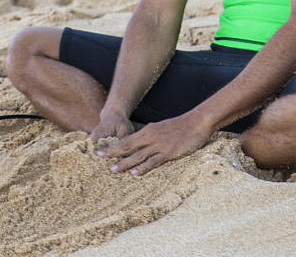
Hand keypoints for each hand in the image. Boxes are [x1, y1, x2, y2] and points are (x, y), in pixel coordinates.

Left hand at [94, 113, 208, 175]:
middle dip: (113, 152)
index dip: (113, 146)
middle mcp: (150, 137)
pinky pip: (153, 161)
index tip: (101, 151)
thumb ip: (152, 136)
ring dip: (124, 163)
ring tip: (113, 170)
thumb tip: (142, 145)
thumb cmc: (180, 127)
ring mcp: (159, 144)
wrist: (196, 122)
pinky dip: (143, 167)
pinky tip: (135, 173)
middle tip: (99, 158)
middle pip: (128, 146)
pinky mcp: (168, 152)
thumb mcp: (162, 129)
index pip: (126, 140)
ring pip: (138, 155)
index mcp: (148, 131)